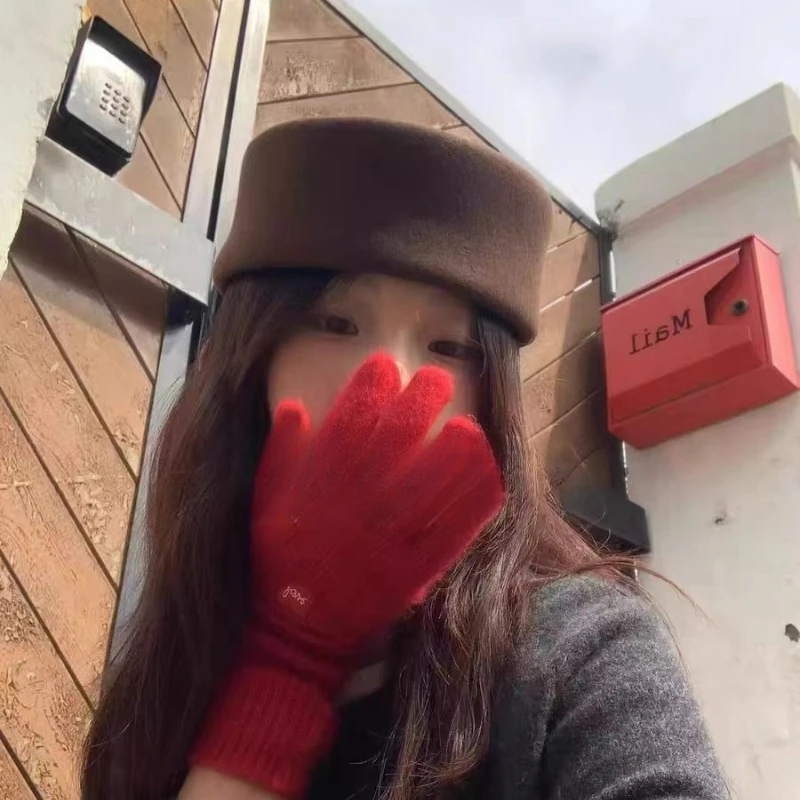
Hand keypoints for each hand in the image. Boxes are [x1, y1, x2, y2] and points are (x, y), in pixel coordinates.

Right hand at [191, 353, 503, 796]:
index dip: (368, 390)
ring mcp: (388, 538)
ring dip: (452, 452)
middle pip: (395, 445)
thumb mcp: (265, 501)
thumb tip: (294, 406)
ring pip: (428, 485)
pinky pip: (449, 530)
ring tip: (468, 424)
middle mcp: (356, 506)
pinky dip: (469, 502)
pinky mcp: (413, 568)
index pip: (347, 425)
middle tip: (437, 377)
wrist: (299, 627)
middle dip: (418, 404)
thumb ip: (280, 454)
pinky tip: (486, 475)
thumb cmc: (280, 558)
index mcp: (319, 488)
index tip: (386, 364)